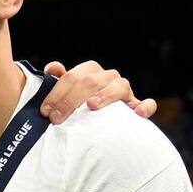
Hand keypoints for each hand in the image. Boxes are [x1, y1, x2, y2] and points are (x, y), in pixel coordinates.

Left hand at [42, 60, 156, 123]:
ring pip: (118, 86)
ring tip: (91, 106)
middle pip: (91, 82)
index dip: (57, 93)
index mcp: (91, 72)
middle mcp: (108, 78)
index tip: (45, 111)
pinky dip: (144, 107)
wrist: (101, 123)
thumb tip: (52, 69)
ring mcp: (124, 92)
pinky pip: (147, 104)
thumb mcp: (66, 94)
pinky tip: (136, 113)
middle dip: (71, 99)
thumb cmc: (79, 107)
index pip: (73, 76)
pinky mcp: (137, 107)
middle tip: (57, 118)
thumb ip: (58, 81)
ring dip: (105, 96)